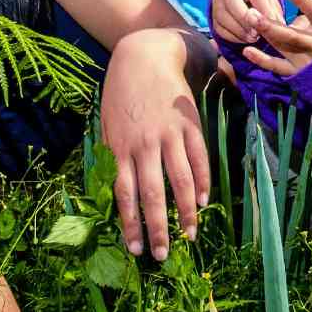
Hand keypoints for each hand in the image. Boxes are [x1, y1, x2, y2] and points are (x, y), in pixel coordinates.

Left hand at [102, 28, 209, 259]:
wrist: (144, 55)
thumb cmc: (120, 93)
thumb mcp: (107, 124)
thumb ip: (113, 155)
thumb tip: (116, 188)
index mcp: (121, 147)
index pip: (126, 195)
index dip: (131, 224)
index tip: (136, 249)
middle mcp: (145, 145)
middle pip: (153, 195)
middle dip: (158, 229)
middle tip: (162, 256)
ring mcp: (169, 134)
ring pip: (180, 181)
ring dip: (185, 212)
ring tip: (189, 235)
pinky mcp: (189, 124)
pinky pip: (199, 158)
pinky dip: (202, 181)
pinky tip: (203, 201)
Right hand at [210, 0, 283, 45]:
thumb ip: (273, 11)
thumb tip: (278, 25)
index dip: (263, 8)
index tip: (271, 22)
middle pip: (232, 2)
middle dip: (245, 20)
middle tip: (258, 33)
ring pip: (223, 16)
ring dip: (239, 31)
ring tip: (254, 38)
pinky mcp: (212, 14)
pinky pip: (219, 28)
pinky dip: (232, 37)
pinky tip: (245, 39)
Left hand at [240, 0, 311, 77]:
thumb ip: (305, 19)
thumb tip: (285, 15)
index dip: (302, 0)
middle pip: (291, 35)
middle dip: (270, 25)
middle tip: (252, 12)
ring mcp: (306, 61)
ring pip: (282, 47)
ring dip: (264, 34)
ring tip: (249, 20)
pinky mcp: (297, 73)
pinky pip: (276, 66)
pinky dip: (261, 60)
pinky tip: (247, 50)